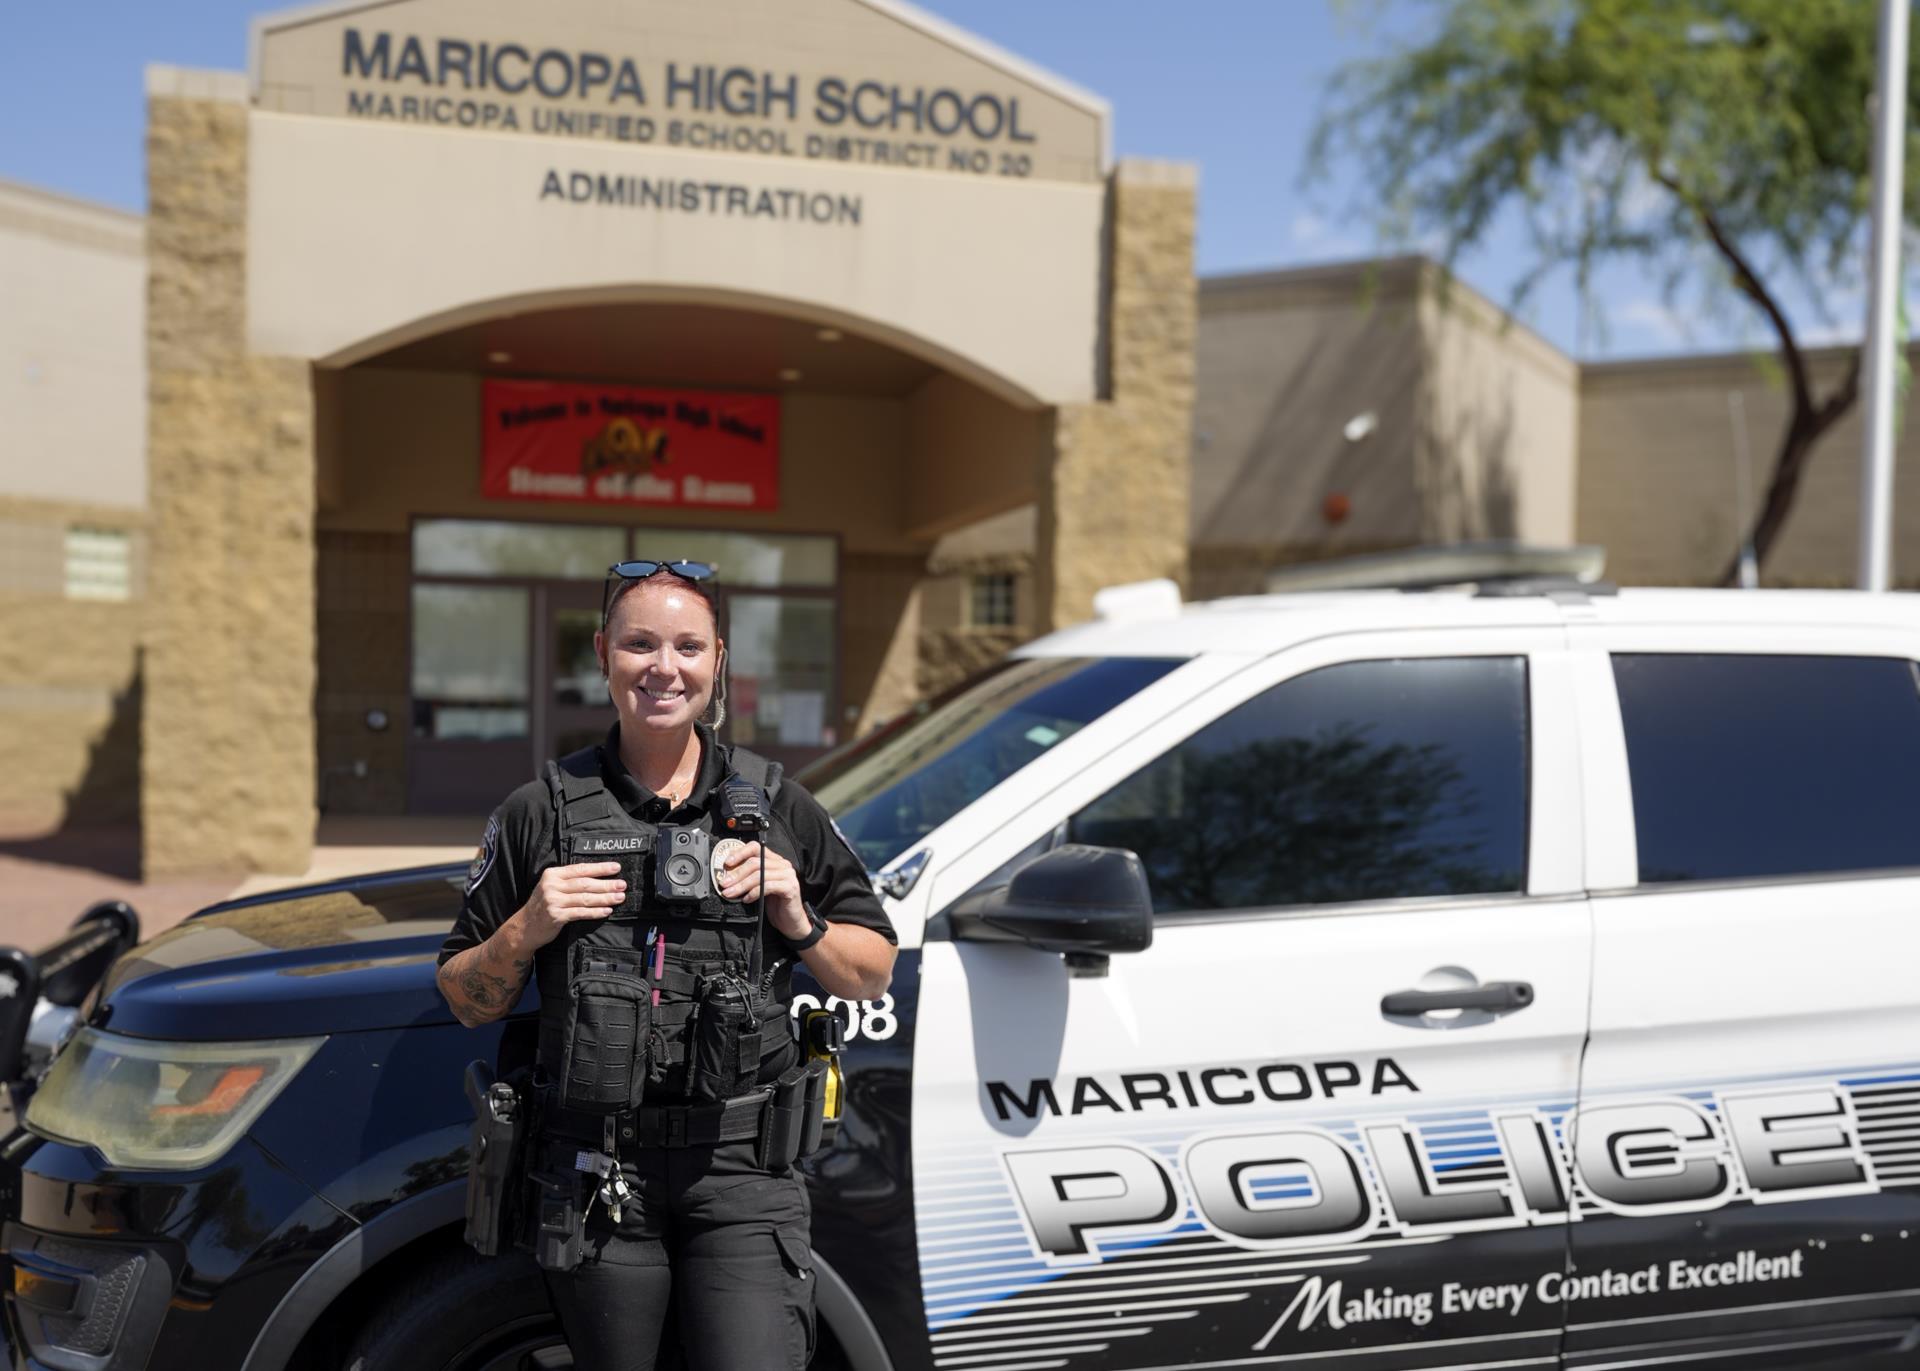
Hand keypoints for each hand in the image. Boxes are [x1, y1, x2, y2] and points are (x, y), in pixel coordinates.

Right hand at [511, 862, 626, 949]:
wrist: (524, 926)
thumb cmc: (543, 905)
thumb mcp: (551, 887)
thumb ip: (569, 880)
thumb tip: (598, 876)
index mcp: (552, 874)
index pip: (580, 869)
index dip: (600, 868)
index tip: (616, 867)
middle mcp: (551, 886)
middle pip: (585, 883)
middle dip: (606, 884)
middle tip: (622, 885)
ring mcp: (553, 901)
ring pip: (585, 898)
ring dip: (604, 898)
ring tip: (619, 897)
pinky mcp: (556, 916)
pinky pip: (580, 913)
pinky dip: (595, 912)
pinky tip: (606, 911)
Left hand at [718, 843, 809, 939]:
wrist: (790, 922)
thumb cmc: (773, 904)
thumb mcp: (759, 887)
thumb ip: (748, 877)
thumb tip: (727, 876)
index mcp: (775, 860)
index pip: (755, 848)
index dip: (739, 853)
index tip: (726, 864)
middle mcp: (783, 864)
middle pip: (755, 862)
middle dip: (736, 874)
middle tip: (724, 884)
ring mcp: (788, 875)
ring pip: (759, 874)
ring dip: (741, 885)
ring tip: (730, 893)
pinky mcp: (790, 887)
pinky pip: (767, 886)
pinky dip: (753, 893)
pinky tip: (746, 900)